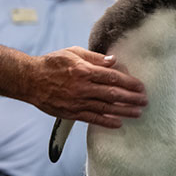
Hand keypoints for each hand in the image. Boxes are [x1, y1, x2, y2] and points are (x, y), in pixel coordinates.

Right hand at [26, 47, 146, 128]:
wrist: (30, 80)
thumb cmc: (52, 63)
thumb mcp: (73, 53)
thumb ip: (94, 57)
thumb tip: (113, 61)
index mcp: (84, 71)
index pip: (112, 77)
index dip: (129, 83)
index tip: (141, 87)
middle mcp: (82, 87)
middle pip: (112, 94)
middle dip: (131, 98)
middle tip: (145, 101)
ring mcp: (77, 102)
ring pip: (105, 108)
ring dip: (124, 111)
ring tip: (138, 113)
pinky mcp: (71, 112)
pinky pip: (92, 118)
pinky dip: (106, 121)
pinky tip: (118, 123)